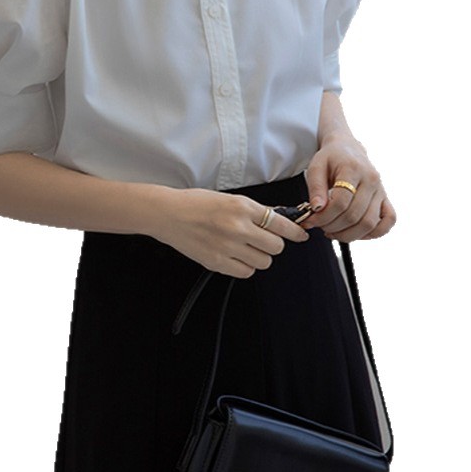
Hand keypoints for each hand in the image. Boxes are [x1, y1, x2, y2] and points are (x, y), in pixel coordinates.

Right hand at [153, 188, 308, 277]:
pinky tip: (235, 256)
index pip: (280, 224)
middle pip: (276, 247)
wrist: (169, 214)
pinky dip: (245, 266)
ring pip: (263, 262)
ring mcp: (228, 247)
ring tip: (244, 247)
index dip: (295, 232)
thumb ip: (254, 211)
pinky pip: (246, 272)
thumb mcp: (229, 199)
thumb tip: (277, 219)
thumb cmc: (197, 202)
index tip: (301, 235)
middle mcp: (238, 227)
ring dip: (259, 256)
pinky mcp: (217, 262)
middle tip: (263, 240)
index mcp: (242, 207)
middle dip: (273, 244)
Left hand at [303, 133, 395, 241]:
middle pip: (354, 215)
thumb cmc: (330, 159)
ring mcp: (381, 190)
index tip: (310, 220)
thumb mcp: (316, 167)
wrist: (348, 149)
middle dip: (333, 226)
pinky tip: (355, 233)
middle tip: (319, 226)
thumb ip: (315, 187)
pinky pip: (389, 221)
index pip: (341, 201)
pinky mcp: (386, 198)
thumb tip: (316, 209)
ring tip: (332, 232)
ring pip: (370, 223)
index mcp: (353, 169)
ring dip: (348, 234)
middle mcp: (371, 180)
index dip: (324, 216)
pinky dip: (374, 233)